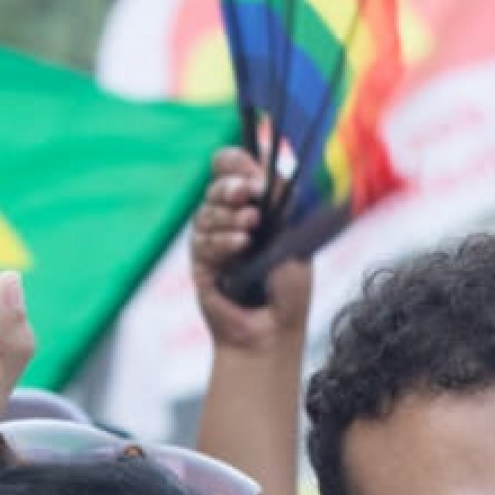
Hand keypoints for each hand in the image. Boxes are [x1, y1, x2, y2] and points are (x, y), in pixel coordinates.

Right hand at [190, 146, 313, 351]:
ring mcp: (213, 239)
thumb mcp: (293, 236)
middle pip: (216, 185)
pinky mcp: (201, 262)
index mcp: (255, 204)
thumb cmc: (290, 287)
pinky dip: (223, 241)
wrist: (274, 330)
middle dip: (231, 186)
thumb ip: (278, 201)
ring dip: (229, 216)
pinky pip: (203, 241)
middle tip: (250, 192)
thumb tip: (262, 172)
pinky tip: (240, 247)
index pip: (233, 168)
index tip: (252, 172)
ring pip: (207, 212)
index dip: (235, 163)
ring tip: (251, 228)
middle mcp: (231, 218)